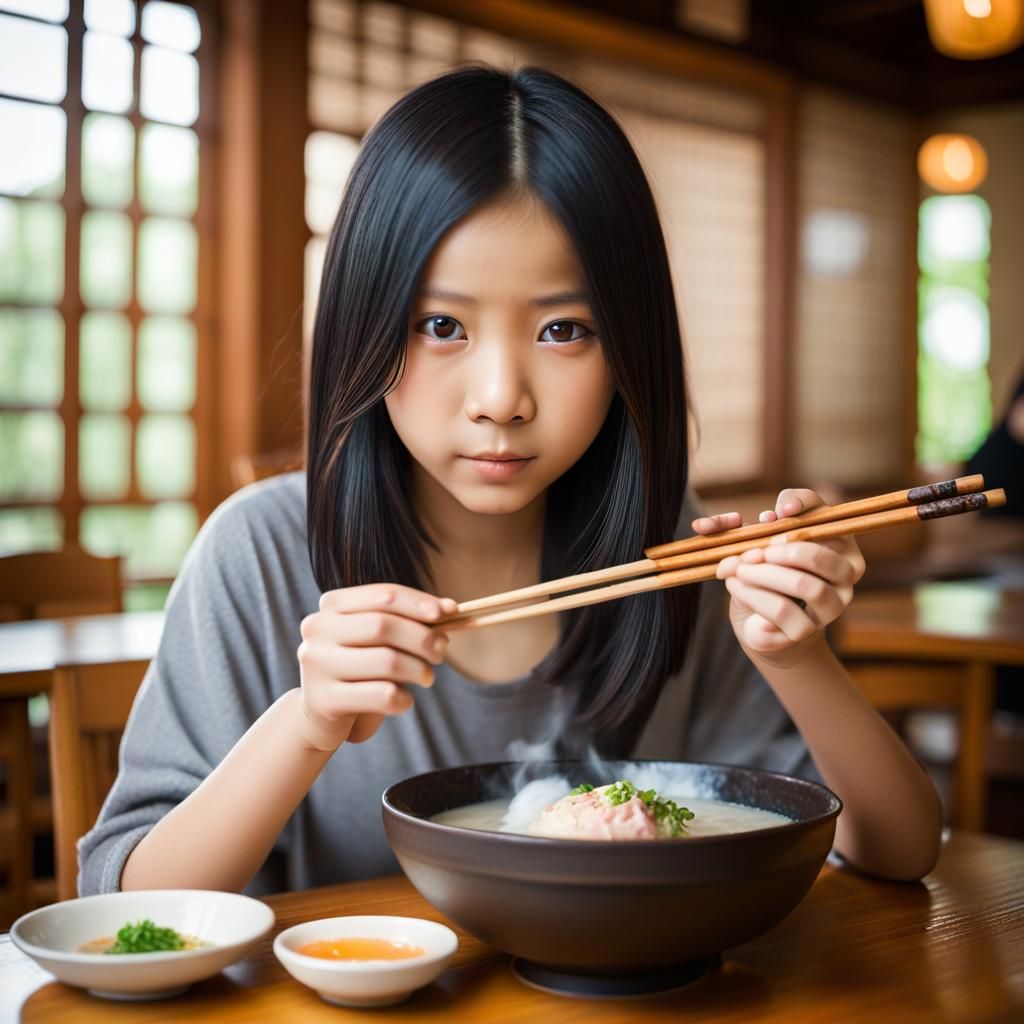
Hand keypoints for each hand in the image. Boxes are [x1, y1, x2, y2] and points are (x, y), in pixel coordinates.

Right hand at [296, 584, 455, 751]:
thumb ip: (406, 620)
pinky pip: (382, 695)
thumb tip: (450, 609)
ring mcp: (317, 664)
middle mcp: (318, 629)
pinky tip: (405, 701)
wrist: (323, 712)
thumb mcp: (377, 639)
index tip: (450, 611)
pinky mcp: (324, 700)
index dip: (419, 602)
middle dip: (422, 638)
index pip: (383, 595)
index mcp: (332, 605)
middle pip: (383, 626)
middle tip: (441, 652)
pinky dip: (404, 699)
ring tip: (426, 677)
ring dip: (418, 670)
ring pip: (386, 661)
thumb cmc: (360, 668)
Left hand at [694, 489, 864, 668]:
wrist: (759, 621)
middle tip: (748, 554)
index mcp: (840, 544)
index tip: (778, 513)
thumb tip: (736, 520)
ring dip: (762, 574)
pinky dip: (752, 595)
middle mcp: (846, 576)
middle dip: (776, 552)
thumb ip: (745, 526)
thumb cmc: (764, 572)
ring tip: (737, 570)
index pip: (827, 515)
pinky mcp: (806, 630)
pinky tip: (735, 586)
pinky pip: (781, 610)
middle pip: (817, 557)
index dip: (804, 508)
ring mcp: (830, 607)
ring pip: (803, 585)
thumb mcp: (757, 542)